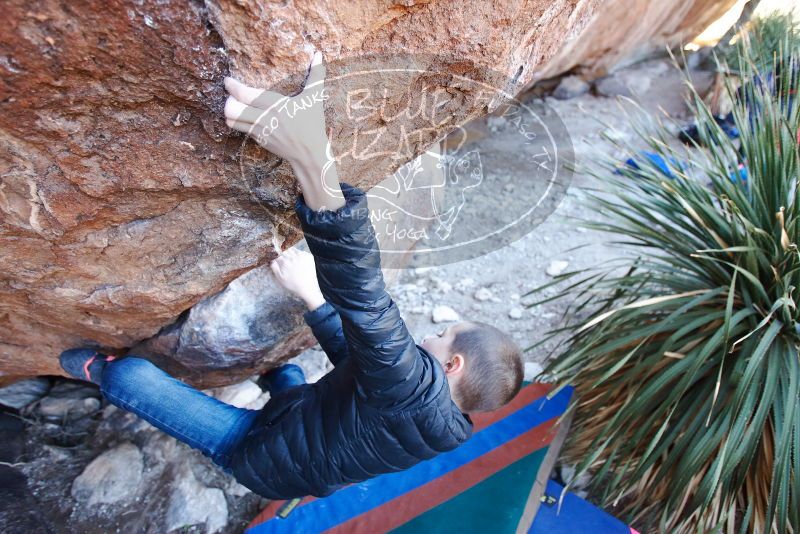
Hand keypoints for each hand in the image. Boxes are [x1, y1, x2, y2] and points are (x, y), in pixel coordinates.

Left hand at [224, 51, 343, 210]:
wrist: (309, 153)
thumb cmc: (312, 124)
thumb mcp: (313, 99)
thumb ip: (315, 75)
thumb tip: (319, 54)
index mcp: (274, 105)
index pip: (244, 94)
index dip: (232, 87)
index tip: (228, 81)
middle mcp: (263, 118)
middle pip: (231, 109)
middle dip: (228, 100)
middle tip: (233, 95)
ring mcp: (259, 130)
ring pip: (231, 121)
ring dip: (230, 112)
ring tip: (236, 105)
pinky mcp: (258, 140)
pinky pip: (240, 129)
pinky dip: (237, 121)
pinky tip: (245, 116)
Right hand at [271, 248, 324, 309]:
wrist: (308, 287)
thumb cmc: (293, 284)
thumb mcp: (280, 278)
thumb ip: (274, 268)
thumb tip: (271, 260)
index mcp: (285, 262)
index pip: (277, 253)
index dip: (275, 254)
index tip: (275, 256)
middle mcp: (293, 256)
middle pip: (285, 249)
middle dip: (282, 252)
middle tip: (283, 257)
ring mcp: (302, 255)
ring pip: (293, 249)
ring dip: (290, 252)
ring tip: (291, 260)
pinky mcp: (309, 256)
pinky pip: (301, 251)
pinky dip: (298, 254)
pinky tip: (298, 261)